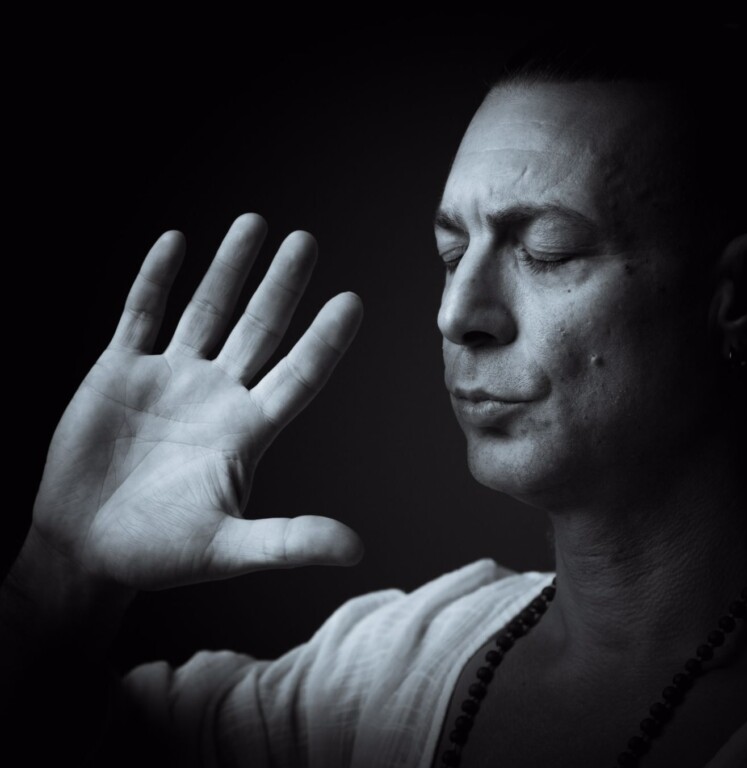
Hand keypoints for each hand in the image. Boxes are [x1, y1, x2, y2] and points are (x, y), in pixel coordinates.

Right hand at [30, 214, 363, 589]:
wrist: (87, 549)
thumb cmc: (159, 554)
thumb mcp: (227, 549)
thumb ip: (287, 542)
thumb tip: (355, 551)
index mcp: (246, 430)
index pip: (298, 373)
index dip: (324, 339)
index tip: (352, 300)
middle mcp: (216, 395)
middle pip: (258, 328)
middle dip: (280, 285)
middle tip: (305, 243)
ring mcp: (169, 378)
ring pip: (205, 311)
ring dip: (228, 269)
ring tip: (253, 224)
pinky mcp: (120, 372)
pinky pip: (140, 314)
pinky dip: (156, 279)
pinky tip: (175, 243)